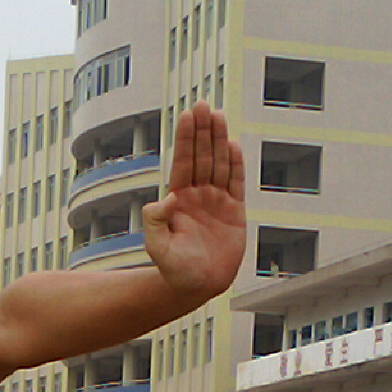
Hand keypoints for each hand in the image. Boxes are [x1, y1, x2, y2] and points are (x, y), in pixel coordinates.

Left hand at [141, 104, 246, 299]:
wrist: (197, 286)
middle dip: (202, 131)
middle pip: (201, 156)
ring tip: (218, 115)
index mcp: (178, 199)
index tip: (188, 115)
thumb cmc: (174, 270)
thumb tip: (166, 198)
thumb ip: (155, 223)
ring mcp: (216, 201)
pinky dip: (236, 165)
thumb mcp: (158, 248)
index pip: (183, 162)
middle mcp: (197, 195)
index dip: (186, 139)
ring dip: (219, 140)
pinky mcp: (234, 212)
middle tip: (203, 105)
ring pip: (219, 164)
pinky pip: (236, 183)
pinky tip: (233, 145)